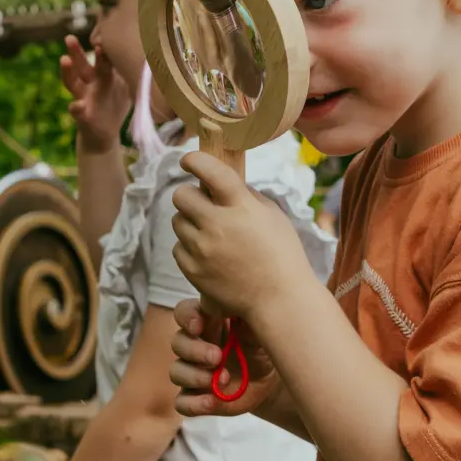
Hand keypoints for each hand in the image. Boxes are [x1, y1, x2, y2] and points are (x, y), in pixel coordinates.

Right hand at [59, 35, 131, 150]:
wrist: (105, 134)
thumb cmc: (116, 105)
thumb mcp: (126, 87)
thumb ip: (132, 73)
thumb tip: (155, 56)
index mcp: (102, 75)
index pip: (100, 57)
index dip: (102, 47)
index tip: (103, 35)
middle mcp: (89, 83)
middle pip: (81, 65)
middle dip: (76, 52)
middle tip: (69, 38)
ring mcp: (83, 98)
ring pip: (72, 83)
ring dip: (68, 71)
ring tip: (64, 59)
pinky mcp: (82, 115)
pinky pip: (76, 110)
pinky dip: (76, 108)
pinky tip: (78, 105)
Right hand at [169, 298, 280, 416]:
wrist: (268, 381)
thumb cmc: (259, 347)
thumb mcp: (260, 332)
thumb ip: (249, 322)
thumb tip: (242, 309)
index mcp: (206, 323)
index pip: (184, 312)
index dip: (187, 317)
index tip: (199, 326)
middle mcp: (194, 346)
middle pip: (178, 343)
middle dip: (195, 350)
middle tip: (217, 357)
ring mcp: (192, 372)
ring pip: (176, 372)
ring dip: (195, 376)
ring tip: (224, 379)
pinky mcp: (196, 397)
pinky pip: (182, 402)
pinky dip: (194, 403)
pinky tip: (211, 402)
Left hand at [171, 151, 308, 320]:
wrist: (280, 299)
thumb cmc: (283, 255)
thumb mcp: (272, 215)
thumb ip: (246, 196)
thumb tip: (222, 185)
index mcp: (241, 207)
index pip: (210, 171)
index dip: (194, 160)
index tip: (188, 160)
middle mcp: (217, 225)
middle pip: (181, 195)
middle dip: (189, 195)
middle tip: (201, 203)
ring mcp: (202, 249)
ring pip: (177, 221)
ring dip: (189, 221)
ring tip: (209, 232)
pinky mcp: (193, 270)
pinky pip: (178, 248)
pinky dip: (189, 247)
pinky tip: (208, 254)